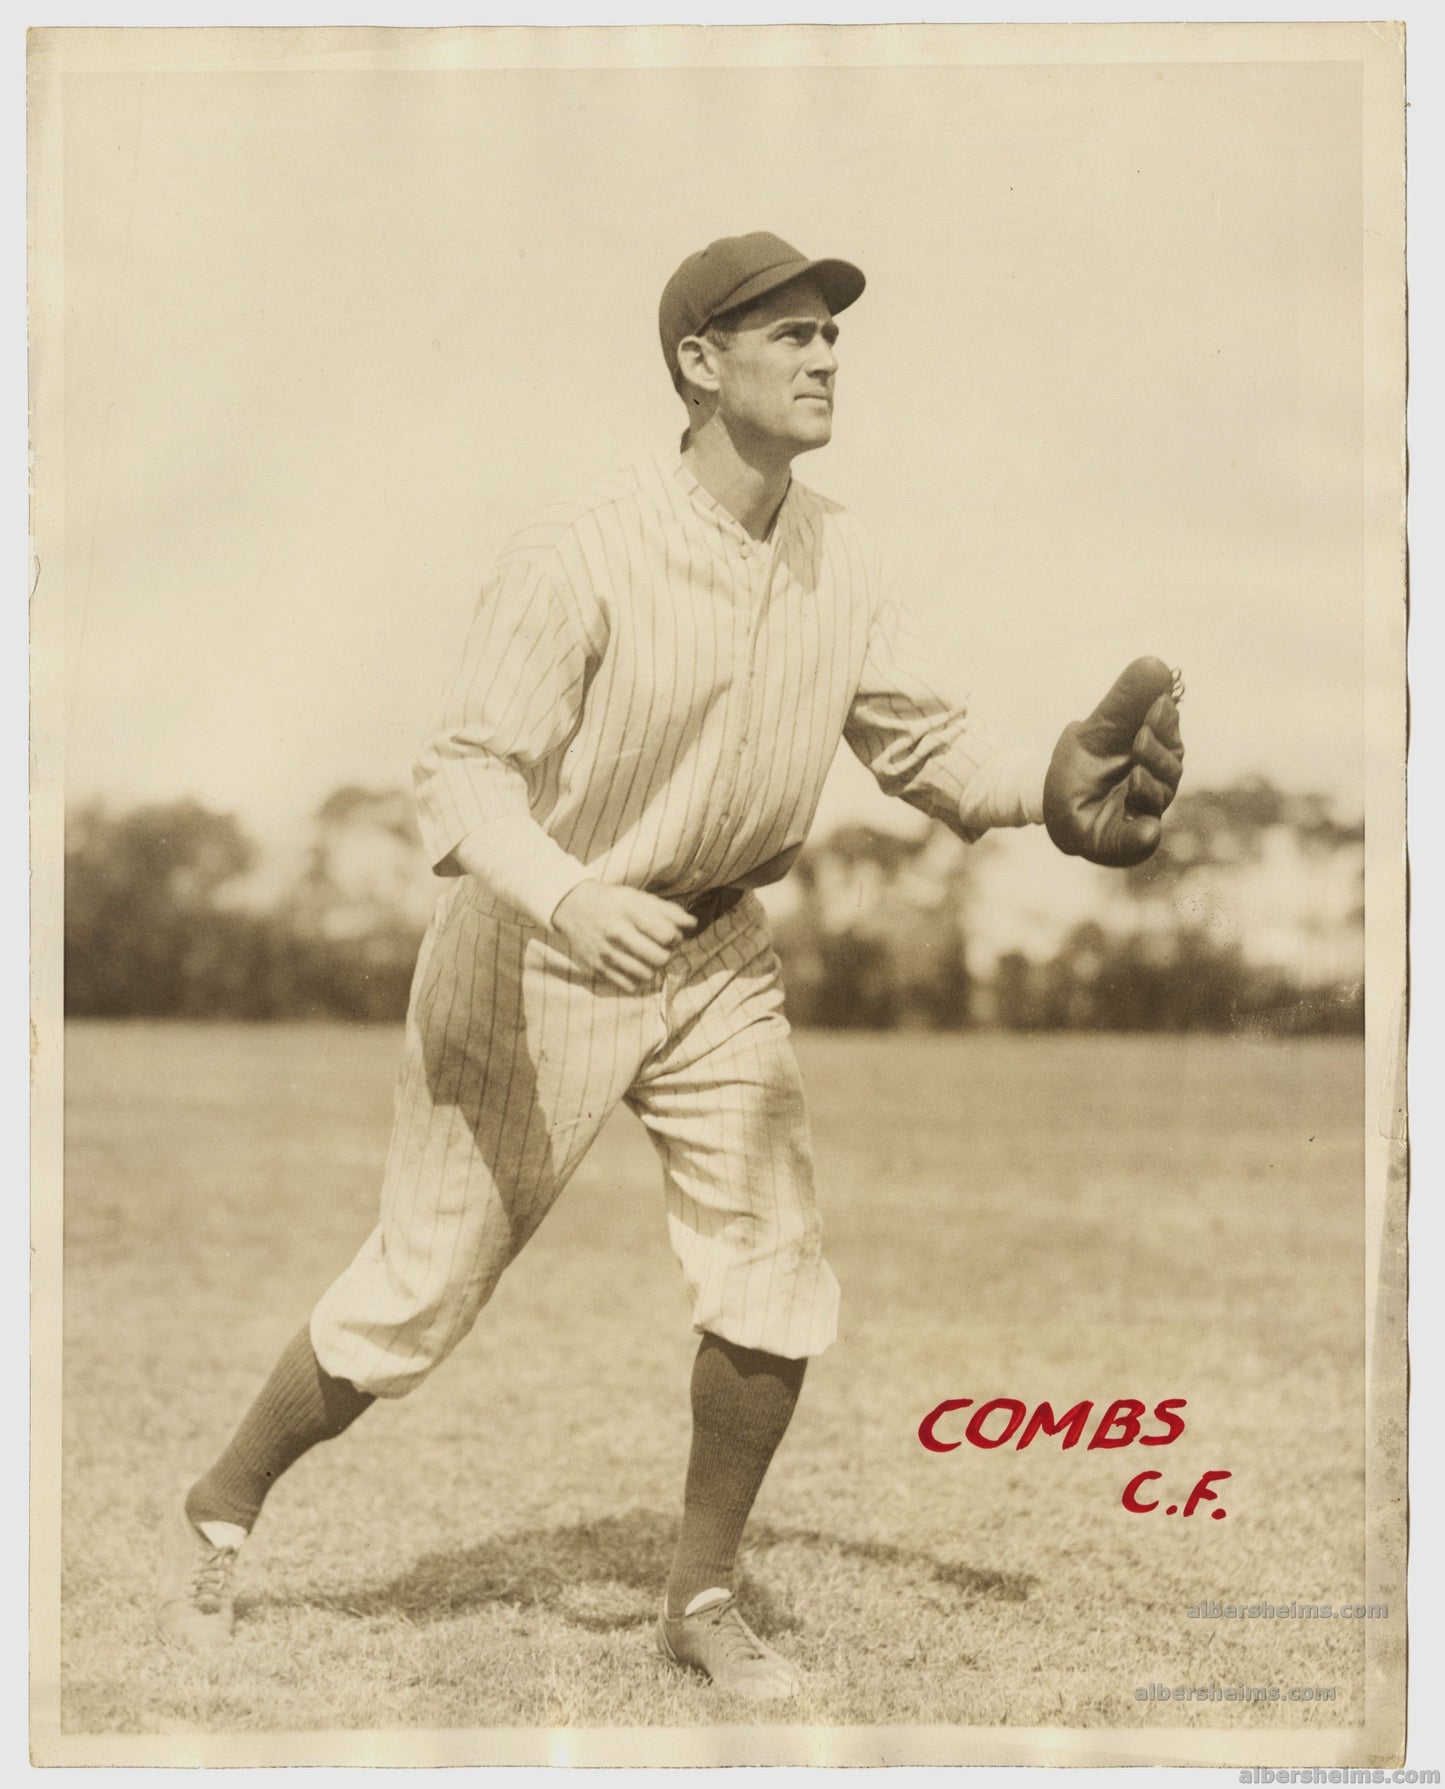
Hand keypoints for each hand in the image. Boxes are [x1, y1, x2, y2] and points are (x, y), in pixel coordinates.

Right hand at [551, 882, 697, 991]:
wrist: (573, 908)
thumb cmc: (613, 902)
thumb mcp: (639, 898)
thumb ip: (668, 911)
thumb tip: (693, 924)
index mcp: (629, 911)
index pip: (667, 935)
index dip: (675, 938)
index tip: (670, 935)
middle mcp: (616, 933)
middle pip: (660, 958)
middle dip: (667, 955)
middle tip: (661, 948)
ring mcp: (605, 953)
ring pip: (647, 975)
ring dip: (653, 968)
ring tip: (647, 957)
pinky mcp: (597, 968)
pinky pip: (629, 985)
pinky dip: (637, 979)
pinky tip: (634, 966)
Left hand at [1043, 657, 1184, 867]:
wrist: (1049, 799)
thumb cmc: (1081, 761)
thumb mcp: (1097, 727)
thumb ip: (1124, 700)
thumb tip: (1156, 663)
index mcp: (1152, 753)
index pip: (1170, 737)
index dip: (1165, 723)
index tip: (1156, 706)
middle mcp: (1155, 782)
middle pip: (1171, 768)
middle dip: (1157, 753)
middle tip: (1140, 738)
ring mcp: (1141, 812)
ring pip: (1158, 799)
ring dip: (1149, 786)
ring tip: (1134, 776)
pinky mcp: (1126, 841)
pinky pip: (1141, 840)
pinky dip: (1144, 835)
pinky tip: (1148, 829)